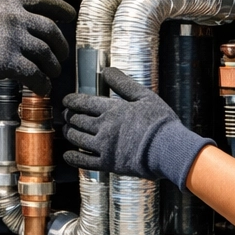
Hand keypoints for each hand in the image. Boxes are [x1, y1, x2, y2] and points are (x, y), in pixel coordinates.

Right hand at [0, 0, 73, 92]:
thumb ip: (0, 12)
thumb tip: (12, 21)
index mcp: (8, 2)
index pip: (42, 1)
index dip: (59, 9)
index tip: (69, 16)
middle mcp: (16, 18)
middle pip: (50, 30)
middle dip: (60, 45)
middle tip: (61, 55)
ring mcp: (14, 39)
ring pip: (46, 54)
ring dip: (53, 66)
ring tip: (53, 73)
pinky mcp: (9, 61)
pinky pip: (35, 74)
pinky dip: (41, 83)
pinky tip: (42, 88)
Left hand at [62, 68, 210, 188]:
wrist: (168, 149)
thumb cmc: (160, 122)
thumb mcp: (144, 96)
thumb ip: (123, 84)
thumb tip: (106, 70)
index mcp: (112, 109)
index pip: (83, 102)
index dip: (71, 101)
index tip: (66, 101)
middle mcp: (103, 127)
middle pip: (77, 120)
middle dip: (69, 116)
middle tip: (66, 116)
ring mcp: (104, 147)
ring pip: (77, 138)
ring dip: (69, 133)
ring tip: (67, 130)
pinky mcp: (108, 164)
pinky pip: (84, 161)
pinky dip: (73, 157)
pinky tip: (68, 154)